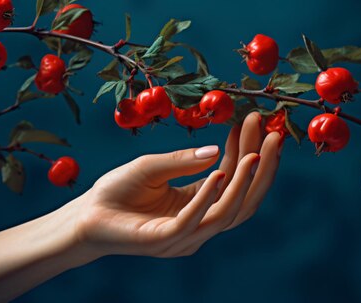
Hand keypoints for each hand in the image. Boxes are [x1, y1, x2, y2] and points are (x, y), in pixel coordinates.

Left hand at [73, 112, 282, 257]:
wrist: (85, 217)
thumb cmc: (117, 192)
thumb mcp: (153, 167)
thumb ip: (184, 159)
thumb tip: (218, 147)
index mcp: (198, 206)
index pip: (233, 178)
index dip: (249, 151)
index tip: (258, 121)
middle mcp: (198, 224)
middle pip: (242, 198)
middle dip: (262, 168)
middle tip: (275, 135)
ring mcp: (185, 235)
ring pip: (229, 212)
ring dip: (246, 180)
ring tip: (257, 150)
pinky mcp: (166, 240)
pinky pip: (196, 218)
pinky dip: (210, 195)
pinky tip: (222, 170)